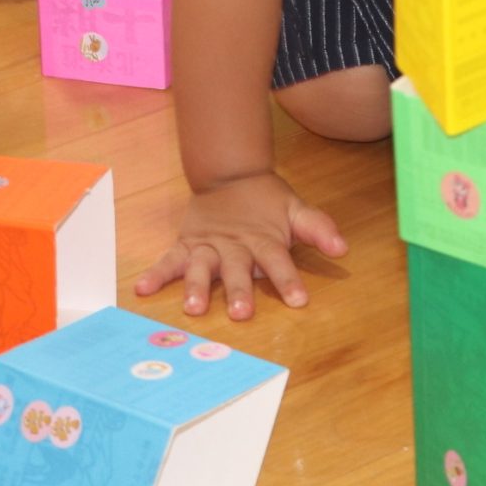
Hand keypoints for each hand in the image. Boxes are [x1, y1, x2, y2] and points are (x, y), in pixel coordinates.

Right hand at [133, 172, 346, 320]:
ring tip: (194, 308)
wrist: (229, 172)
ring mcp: (208, 246)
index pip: (278, 261)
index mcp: (263, 240)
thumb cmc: (266, 201)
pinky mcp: (186, 244)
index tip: (299, 300)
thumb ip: (317, 228)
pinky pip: (169, 260)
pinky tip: (142, 289)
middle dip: (239, 291)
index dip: (288, 280)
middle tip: (241, 313)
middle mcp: (234, 246)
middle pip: (237, 270)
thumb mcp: (295, 210)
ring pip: (202, 267)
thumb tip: (343, 248)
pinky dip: (155, 273)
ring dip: (197, 287)